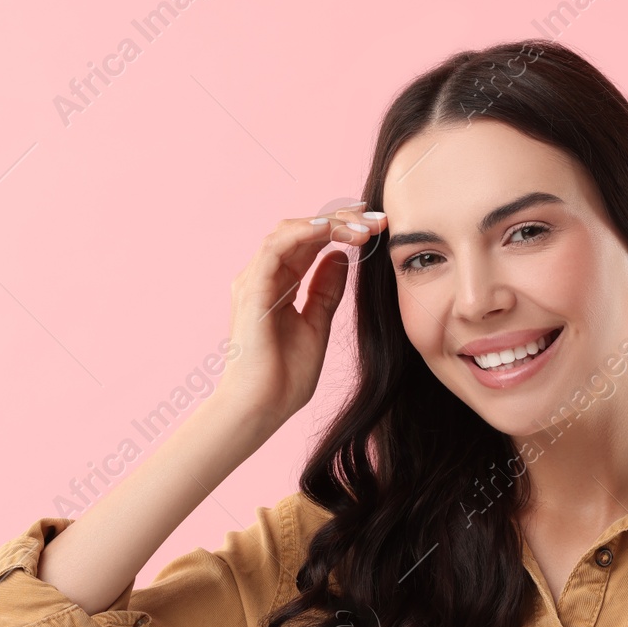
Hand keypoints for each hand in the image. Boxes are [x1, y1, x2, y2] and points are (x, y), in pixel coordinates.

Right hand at [212, 204, 387, 432]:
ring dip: (327, 224)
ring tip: (361, 226)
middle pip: (302, 232)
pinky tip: (328, 229)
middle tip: (376, 218)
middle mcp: (264, 276)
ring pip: (289, 232)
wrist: (262, 408)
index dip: (341, 228)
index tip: (375, 223)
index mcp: (279, 284)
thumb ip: (326, 290)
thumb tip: (341, 258)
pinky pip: (274, 249)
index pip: (310, 243)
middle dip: (340, 220)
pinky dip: (300, 234)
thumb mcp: (318, 325)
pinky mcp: (251, 290)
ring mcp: (254, 281)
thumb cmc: (284, 377)